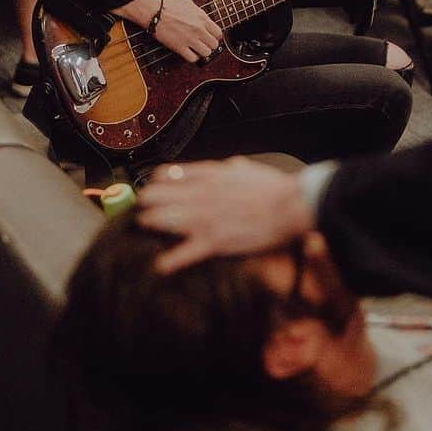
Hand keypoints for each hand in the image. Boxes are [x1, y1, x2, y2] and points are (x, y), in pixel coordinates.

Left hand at [138, 157, 314, 272]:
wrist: (289, 205)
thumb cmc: (273, 188)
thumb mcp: (248, 169)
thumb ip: (234, 168)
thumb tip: (231, 165)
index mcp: (210, 175)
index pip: (169, 175)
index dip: (155, 181)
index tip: (151, 186)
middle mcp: (201, 194)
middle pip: (159, 196)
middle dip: (147, 202)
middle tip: (142, 207)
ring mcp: (205, 218)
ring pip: (164, 220)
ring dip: (150, 223)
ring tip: (143, 226)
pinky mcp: (214, 241)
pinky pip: (184, 253)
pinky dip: (170, 260)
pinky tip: (160, 265)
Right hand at [150, 0, 223, 62]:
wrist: (155, 11)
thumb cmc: (169, 6)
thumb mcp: (190, 5)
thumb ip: (200, 14)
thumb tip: (205, 21)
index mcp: (202, 18)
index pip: (218, 33)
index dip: (215, 36)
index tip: (210, 37)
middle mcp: (199, 29)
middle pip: (214, 45)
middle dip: (209, 45)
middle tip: (203, 44)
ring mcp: (190, 39)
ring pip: (206, 53)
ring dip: (202, 52)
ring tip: (196, 49)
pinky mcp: (180, 47)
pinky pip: (193, 58)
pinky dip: (192, 57)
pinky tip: (189, 52)